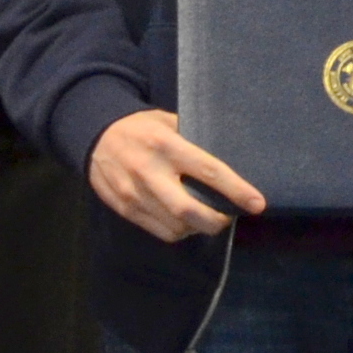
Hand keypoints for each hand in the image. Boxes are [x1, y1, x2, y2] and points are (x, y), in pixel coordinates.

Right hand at [89, 108, 259, 240]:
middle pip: (188, 211)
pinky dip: (179, 230)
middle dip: (215, 221)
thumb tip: (231, 159)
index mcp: (166, 145)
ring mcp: (134, 193)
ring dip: (197, 228)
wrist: (95, 135)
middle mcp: (149, 171)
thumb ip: (194, 139)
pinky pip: (159, 231)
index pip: (208, 171)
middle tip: (228, 217)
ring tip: (205, 217)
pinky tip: (184, 220)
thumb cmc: (141, 127)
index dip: (236, 190)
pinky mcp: (124, 208)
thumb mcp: (168, 121)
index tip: (257, 204)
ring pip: (175, 227)